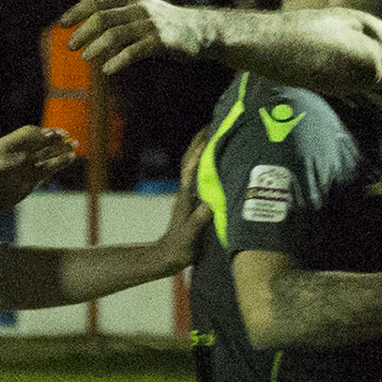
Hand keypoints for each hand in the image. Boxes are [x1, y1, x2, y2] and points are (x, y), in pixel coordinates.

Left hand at [0, 126, 78, 215]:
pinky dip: (60, 163)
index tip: (51, 135)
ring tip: (75, 144)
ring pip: (46, 155)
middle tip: (66, 136)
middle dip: (53, 139)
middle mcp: (17, 154)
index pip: (27, 134)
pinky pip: (48, 169)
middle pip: (39, 142)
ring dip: (60, 150)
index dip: (39, 134)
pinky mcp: (31, 180)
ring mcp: (24, 167)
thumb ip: (5, 164)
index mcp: (7, 146)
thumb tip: (21, 159)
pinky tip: (71, 158)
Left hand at [60, 0, 212, 73]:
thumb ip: (119, 12)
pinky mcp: (160, 42)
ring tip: (85, 57)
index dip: (77, 11)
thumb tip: (88, 21)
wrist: (201, 31)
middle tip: (70, 46)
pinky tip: (107, 69)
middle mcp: (139, 7)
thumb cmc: (166, 23)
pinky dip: (117, 61)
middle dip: (82, 31)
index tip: (62, 24)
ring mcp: (150, 24)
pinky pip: (133, 52)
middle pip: (102, 17)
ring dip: (95, 46)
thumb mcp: (142, 10)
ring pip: (115, 34)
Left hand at [158, 128, 213, 269]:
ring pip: (193, 166)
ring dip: (201, 149)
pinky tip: (214, 160)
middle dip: (200, 142)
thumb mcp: (189, 236)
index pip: (192, 170)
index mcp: (185, 198)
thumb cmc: (179, 248)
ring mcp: (187, 195)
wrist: (167, 257)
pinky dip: (204, 162)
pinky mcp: (191, 200)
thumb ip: (198, 220)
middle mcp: (185, 192)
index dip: (200, 153)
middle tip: (212, 124)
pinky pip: (198, 175)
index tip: (209, 136)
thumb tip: (209, 205)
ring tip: (214, 134)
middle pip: (190, 161)